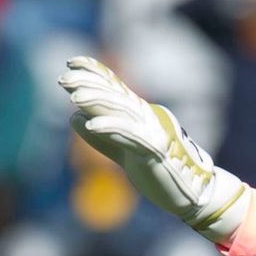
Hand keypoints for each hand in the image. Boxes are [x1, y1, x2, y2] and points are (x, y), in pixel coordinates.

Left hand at [58, 56, 248, 242]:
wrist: (191, 193)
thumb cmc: (159, 173)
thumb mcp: (124, 152)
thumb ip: (101, 137)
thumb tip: (73, 117)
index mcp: (142, 116)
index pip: (117, 88)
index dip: (96, 72)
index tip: (72, 62)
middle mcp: (149, 117)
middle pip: (117, 94)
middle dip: (90, 83)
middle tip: (63, 79)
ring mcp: (154, 131)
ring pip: (123, 109)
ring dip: (98, 100)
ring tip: (74, 97)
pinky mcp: (155, 148)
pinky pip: (130, 133)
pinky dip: (110, 126)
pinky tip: (90, 124)